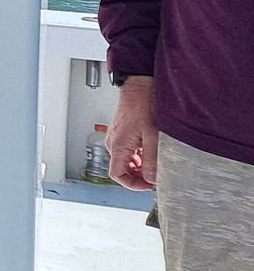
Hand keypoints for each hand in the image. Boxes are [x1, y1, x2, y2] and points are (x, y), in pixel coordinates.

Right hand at [106, 76, 157, 190]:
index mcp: (118, 146)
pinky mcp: (122, 132)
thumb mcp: (153, 136)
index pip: (117, 175)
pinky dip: (139, 156)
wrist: (139, 85)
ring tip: (156, 162)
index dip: (132, 184)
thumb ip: (152, 159)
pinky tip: (152, 150)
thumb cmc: (144, 104)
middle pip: (121, 169)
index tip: (148, 185)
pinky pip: (128, 150)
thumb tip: (153, 179)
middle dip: (139, 176)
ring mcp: (117, 137)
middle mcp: (113, 143)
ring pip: (125, 161)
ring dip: (140, 166)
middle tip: (156, 175)